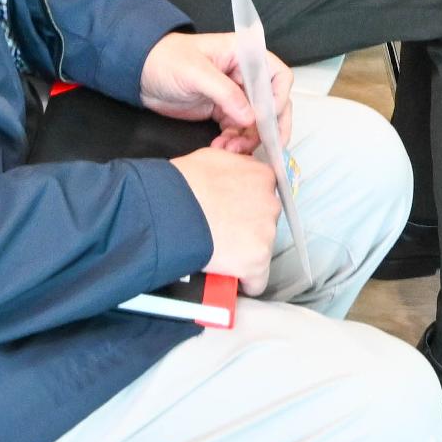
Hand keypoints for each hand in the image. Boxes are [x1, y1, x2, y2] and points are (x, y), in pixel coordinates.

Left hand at [138, 30, 264, 148]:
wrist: (140, 74)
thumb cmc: (165, 59)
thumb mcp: (196, 72)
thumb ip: (225, 93)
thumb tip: (251, 117)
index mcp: (244, 54)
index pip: (276, 76)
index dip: (278, 98)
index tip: (267, 119)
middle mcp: (244, 74)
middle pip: (272, 102)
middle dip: (269, 126)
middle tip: (267, 146)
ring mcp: (234, 94)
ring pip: (256, 121)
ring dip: (248, 138)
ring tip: (231, 149)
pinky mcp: (222, 110)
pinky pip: (238, 130)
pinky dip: (235, 142)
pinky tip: (222, 148)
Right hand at [170, 146, 278, 292]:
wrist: (171, 210)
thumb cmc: (182, 185)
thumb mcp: (210, 159)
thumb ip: (230, 168)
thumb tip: (225, 176)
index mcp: (261, 176)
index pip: (262, 193)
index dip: (244, 205)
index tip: (232, 212)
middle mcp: (270, 204)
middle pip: (264, 221)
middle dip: (246, 227)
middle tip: (222, 231)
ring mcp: (266, 233)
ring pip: (260, 248)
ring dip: (244, 251)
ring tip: (219, 252)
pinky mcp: (257, 260)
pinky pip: (257, 281)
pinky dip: (245, 282)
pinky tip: (231, 278)